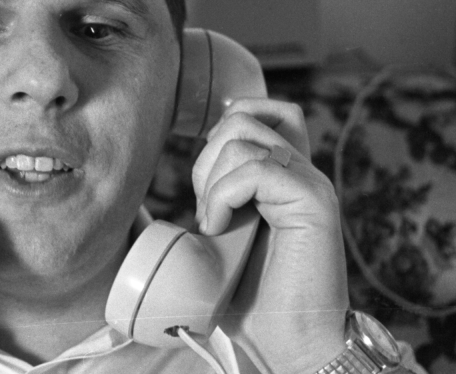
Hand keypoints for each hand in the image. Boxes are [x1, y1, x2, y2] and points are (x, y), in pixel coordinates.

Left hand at [192, 98, 347, 373]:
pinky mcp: (315, 200)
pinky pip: (257, 168)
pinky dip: (224, 196)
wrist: (287, 344)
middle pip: (242, 118)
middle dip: (205, 159)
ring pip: (243, 138)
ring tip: (215, 225)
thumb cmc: (248, 302)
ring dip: (211, 183)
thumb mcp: (213, 245)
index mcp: (283, 178)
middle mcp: (301, 173)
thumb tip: (140, 208)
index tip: (204, 183)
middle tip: (208, 211)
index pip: (261, 111)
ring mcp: (311, 184)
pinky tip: (220, 228)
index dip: (222, 128)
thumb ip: (203, 209)